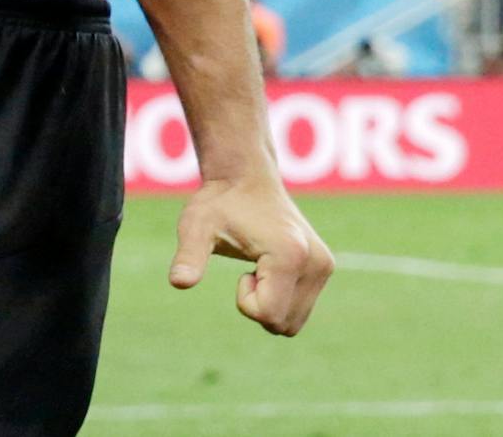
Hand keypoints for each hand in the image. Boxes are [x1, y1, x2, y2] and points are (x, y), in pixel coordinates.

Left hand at [168, 172, 333, 335]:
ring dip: (269, 305)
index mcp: (290, 255)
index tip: (241, 271)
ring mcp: (324, 265)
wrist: (246, 177)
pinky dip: (281, 300)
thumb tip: (178, 282)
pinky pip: (301, 309)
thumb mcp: (196, 228)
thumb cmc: (218, 202)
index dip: (245, 301)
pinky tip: (269, 268)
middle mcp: (316, 262)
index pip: (268, 314)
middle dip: (258, 306)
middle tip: (249, 269)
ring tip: (259, 267)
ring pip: (293, 323)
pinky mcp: (325, 266)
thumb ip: (189, 256)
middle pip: (283, 325)